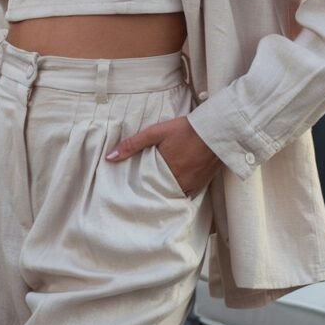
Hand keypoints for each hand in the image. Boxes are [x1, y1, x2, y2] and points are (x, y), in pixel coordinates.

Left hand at [105, 115, 223, 198]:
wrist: (214, 130)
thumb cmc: (184, 129)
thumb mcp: (155, 132)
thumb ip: (132, 144)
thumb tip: (110, 157)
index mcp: (164, 170)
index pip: (145, 185)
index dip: (137, 187)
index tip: (130, 189)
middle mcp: (177, 181)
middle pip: (158, 192)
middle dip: (150, 192)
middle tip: (141, 191)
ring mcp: (191, 184)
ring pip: (173, 194)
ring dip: (165, 192)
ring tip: (156, 190)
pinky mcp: (202, 183)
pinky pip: (188, 195)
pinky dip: (180, 193)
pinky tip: (174, 189)